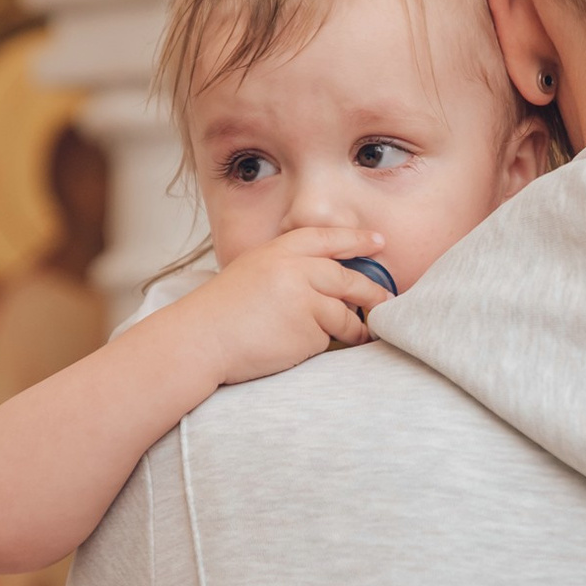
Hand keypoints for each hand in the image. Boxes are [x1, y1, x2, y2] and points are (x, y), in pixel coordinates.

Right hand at [173, 227, 390, 383]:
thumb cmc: (220, 314)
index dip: (356, 238)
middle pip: (348, 278)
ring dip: (356, 327)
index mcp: (278, 251)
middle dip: (372, 291)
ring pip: (344, 313)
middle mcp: (295, 270)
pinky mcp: (307, 331)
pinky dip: (320, 345)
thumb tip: (332, 282)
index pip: (326, 238)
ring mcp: (303, 300)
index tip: (378, 241)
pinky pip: (326, 339)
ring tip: (362, 334)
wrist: (198, 341)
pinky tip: (298, 347)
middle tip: (387, 300)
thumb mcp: (252, 273)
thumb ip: (289, 270)